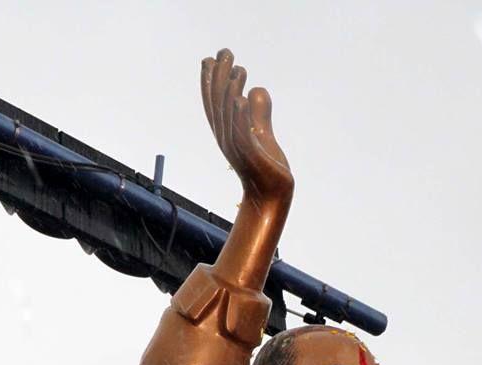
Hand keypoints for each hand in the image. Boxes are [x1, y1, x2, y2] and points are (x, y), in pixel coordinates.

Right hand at [201, 49, 292, 201]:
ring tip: (238, 70)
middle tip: (226, 52)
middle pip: (219, 105)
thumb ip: (258, 113)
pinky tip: (242, 99)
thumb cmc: (265, 168)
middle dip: (220, 78)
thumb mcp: (262, 134)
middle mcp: (227, 140)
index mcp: (227, 133)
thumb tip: (255, 90)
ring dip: (231, 92)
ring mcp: (238, 150)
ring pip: (229, 117)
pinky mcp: (252, 158)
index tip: (211, 58)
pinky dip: (241, 118)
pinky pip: (243, 135)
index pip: (214, 104)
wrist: (272, 196)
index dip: (209, 82)